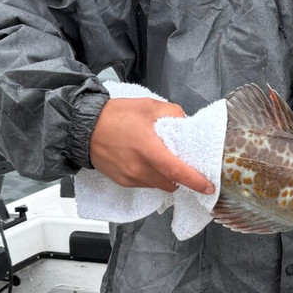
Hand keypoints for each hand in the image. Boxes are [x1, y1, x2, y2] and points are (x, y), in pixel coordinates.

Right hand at [89, 97, 214, 194]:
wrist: (83, 127)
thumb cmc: (115, 115)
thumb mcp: (148, 106)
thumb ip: (173, 114)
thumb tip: (186, 125)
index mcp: (148, 149)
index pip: (177, 171)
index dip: (195, 181)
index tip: (209, 187)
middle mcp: (139, 168)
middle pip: (171, 183)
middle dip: (181, 177)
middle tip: (183, 164)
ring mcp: (130, 178)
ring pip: (159, 185)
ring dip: (166, 177)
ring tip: (162, 160)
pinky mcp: (122, 181)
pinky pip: (145, 184)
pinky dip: (152, 177)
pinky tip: (147, 162)